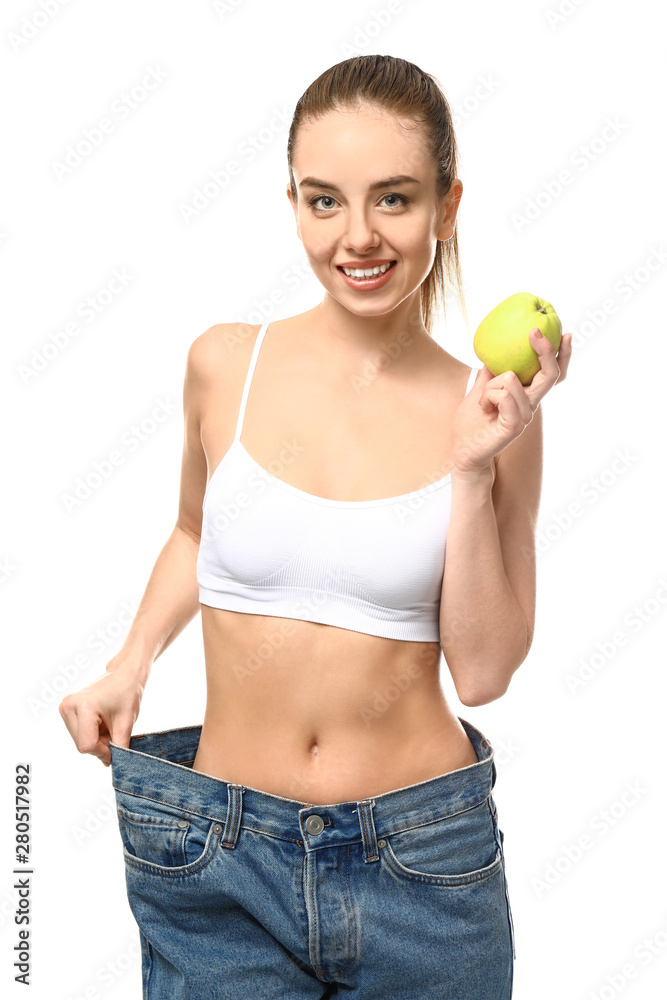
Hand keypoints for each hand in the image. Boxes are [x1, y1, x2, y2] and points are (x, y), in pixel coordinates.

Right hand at [58, 659, 146, 766]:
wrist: (124, 674)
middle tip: (115, 735)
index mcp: (84, 706)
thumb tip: (112, 766)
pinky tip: (102, 724)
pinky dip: (91, 735)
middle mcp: (69, 706)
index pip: (87, 745)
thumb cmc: (127, 693)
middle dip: (100, 747)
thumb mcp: (126, 723)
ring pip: (79, 741)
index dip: (103, 752)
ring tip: (109, 727)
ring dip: (95, 741)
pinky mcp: (65, 709)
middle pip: (81, 745)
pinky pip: (77, 733)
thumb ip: (119, 747)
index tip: (116, 749)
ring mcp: (65, 707)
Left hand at [451, 328, 572, 474]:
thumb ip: (490, 372)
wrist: (462, 452)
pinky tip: (483, 407)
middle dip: (546, 350)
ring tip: (482, 402)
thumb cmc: (471, 423)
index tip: (564, 332)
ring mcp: (525, 416)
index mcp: (526, 396)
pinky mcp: (514, 426)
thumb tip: (494, 348)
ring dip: (490, 386)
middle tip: (534, 331)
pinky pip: (505, 396)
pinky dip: (489, 396)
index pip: (553, 375)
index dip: (562, 355)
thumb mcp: (479, 390)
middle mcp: (531, 405)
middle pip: (550, 375)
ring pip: (512, 380)